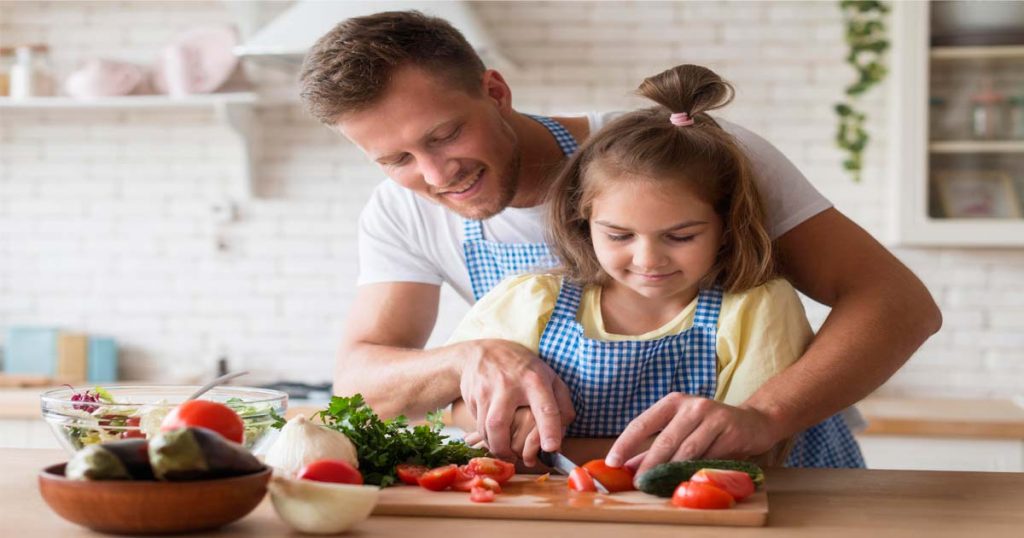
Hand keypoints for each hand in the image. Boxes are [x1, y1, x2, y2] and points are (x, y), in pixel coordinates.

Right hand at [459, 339, 574, 459]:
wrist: (482, 352)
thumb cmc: (522, 367)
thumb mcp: (549, 376)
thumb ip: (562, 402)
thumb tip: (564, 431)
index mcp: (534, 380)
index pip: (544, 407)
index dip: (549, 430)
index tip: (551, 448)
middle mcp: (508, 384)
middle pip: (499, 422)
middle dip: (504, 447)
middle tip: (513, 457)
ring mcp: (486, 390)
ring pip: (485, 427)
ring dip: (494, 446)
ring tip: (504, 451)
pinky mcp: (472, 395)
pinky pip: (477, 423)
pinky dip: (485, 436)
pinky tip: (492, 437)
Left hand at [604, 393, 780, 478]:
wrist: (754, 422)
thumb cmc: (710, 428)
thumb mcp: (680, 430)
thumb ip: (655, 448)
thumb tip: (627, 468)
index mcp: (673, 402)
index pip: (642, 422)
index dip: (625, 443)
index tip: (612, 462)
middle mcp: (691, 405)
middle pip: (664, 439)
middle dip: (648, 464)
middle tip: (637, 483)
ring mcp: (713, 416)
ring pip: (687, 450)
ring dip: (671, 471)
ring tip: (658, 485)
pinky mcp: (730, 430)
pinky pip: (710, 457)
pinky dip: (696, 472)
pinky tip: (687, 481)